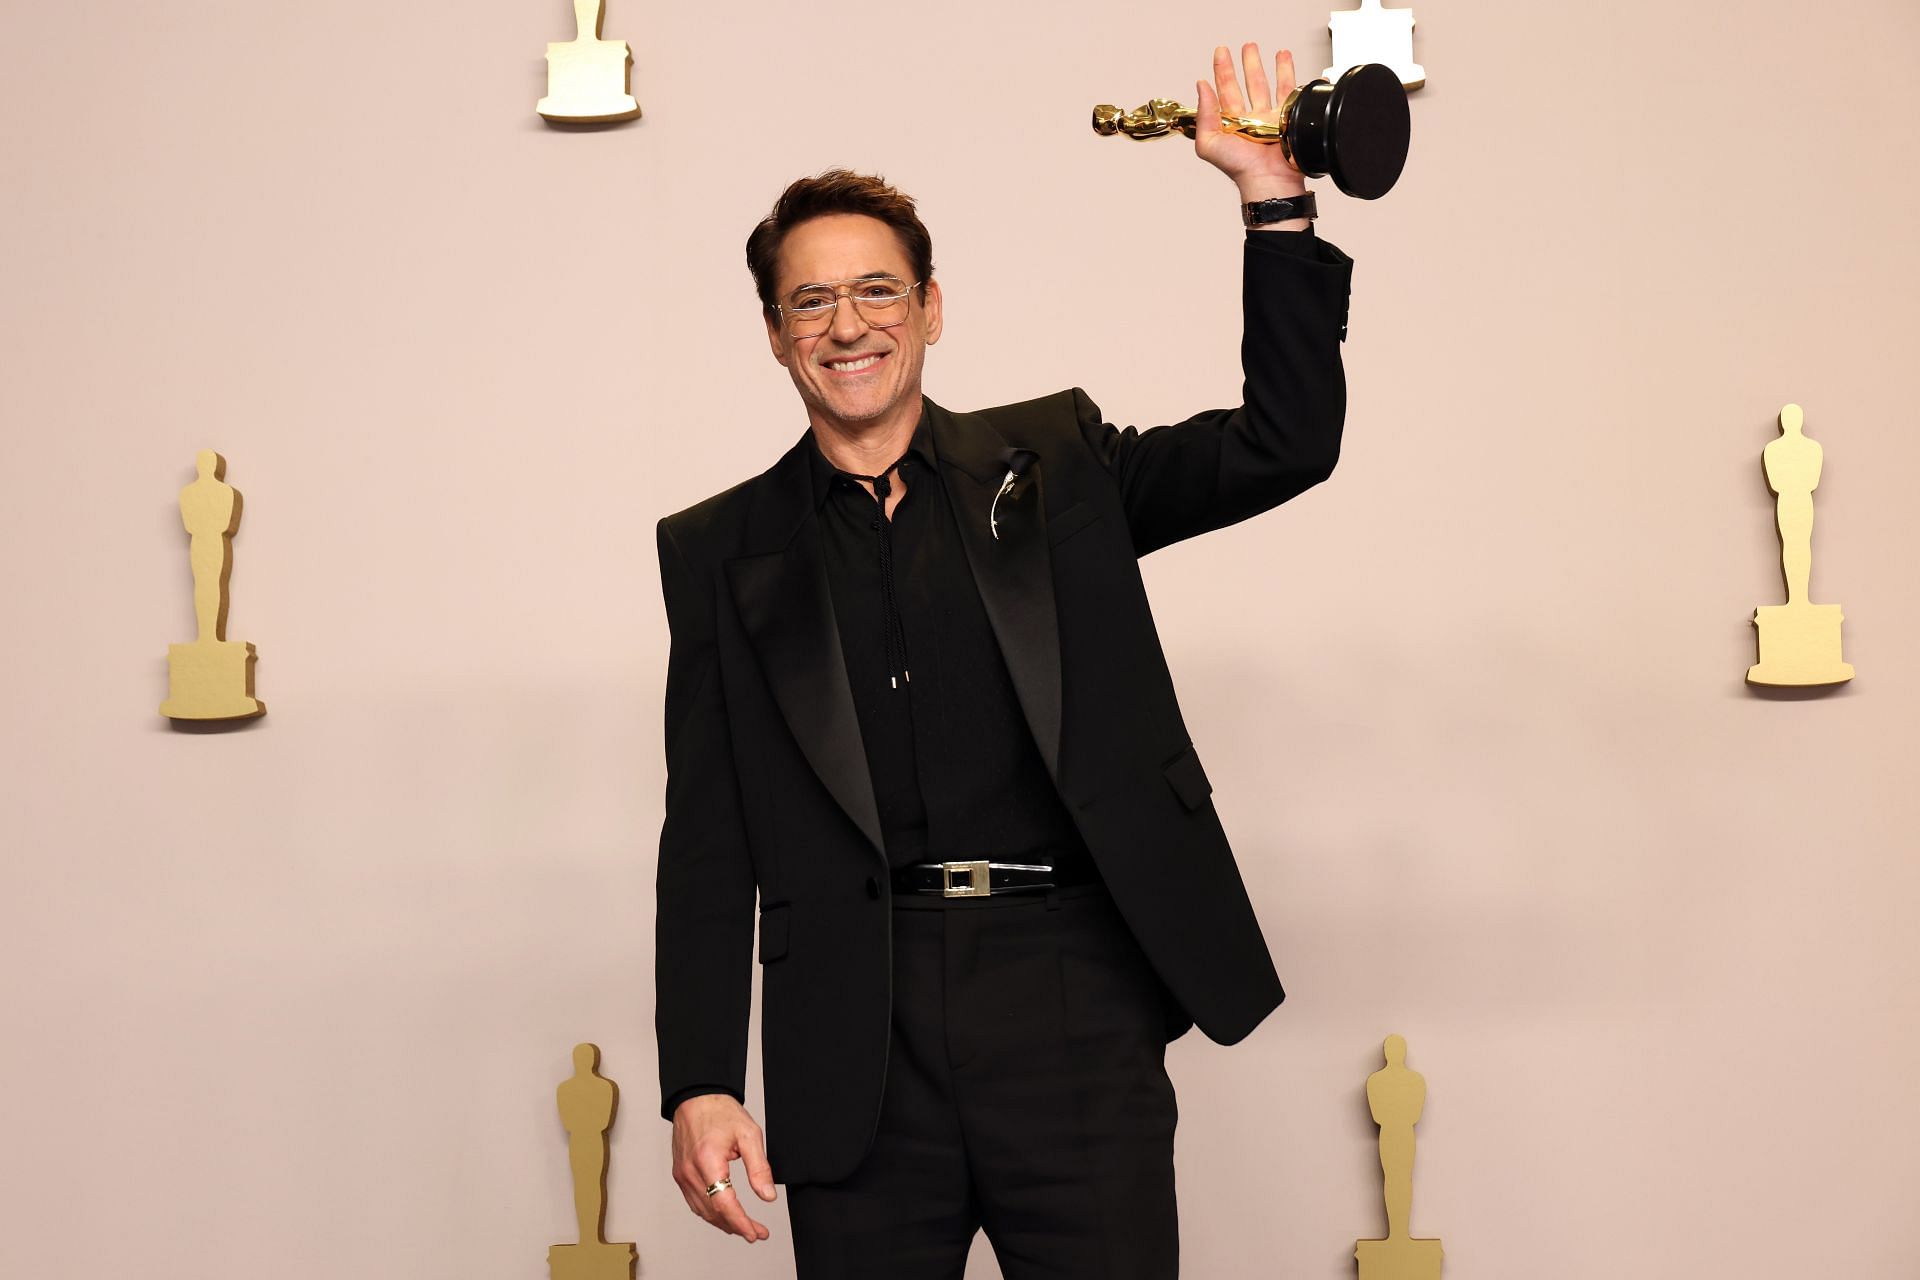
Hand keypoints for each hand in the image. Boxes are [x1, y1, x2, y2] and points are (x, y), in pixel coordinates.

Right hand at [671, 1093, 777, 1242]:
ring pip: (702, 1211)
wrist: (697, 1097)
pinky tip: (724, 1215)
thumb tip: (768, 1196)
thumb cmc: (721, 1112)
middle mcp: (690, 1171)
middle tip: (757, 1233)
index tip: (756, 1233)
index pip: (723, 1203)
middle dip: (736, 1227)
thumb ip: (759, 1167)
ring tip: (745, 1228)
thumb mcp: (749, 1135)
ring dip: (723, 1223)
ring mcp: (682, 1174)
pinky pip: (694, 1201)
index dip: (741, 1222)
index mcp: (707, 1161)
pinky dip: (710, 1213)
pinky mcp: (680, 1174)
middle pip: (713, 1212)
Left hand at [1195, 43, 1308, 204]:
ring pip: (1269, 85)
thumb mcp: (1209, 143)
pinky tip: (1287, 62)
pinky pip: (1290, 93)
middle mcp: (1251, 119)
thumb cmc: (1239, 168)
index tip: (1221, 53)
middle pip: (1248, 84)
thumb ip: (1204, 114)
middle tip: (1246, 46)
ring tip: (1269, 51)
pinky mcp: (1289, 118)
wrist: (1268, 179)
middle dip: (1246, 64)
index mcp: (1231, 123)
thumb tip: (1201, 86)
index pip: (1224, 90)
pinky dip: (1290, 76)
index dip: (1222, 71)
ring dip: (1269, 66)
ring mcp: (1270, 118)